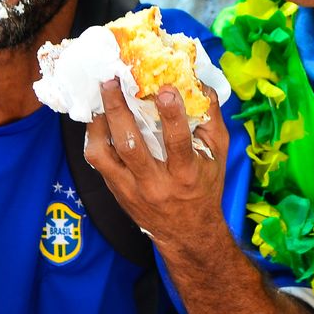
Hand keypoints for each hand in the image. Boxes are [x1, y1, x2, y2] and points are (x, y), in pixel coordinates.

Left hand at [83, 81, 228, 249]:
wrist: (187, 234)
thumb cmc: (205, 188)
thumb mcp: (218, 155)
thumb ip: (210, 118)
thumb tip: (199, 80)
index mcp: (186, 175)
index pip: (178, 144)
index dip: (172, 114)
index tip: (165, 88)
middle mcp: (156, 184)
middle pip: (131, 146)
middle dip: (119, 110)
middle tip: (112, 81)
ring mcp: (131, 189)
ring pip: (104, 154)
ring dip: (99, 122)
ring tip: (100, 97)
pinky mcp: (116, 190)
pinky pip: (97, 161)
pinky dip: (94, 136)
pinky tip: (98, 118)